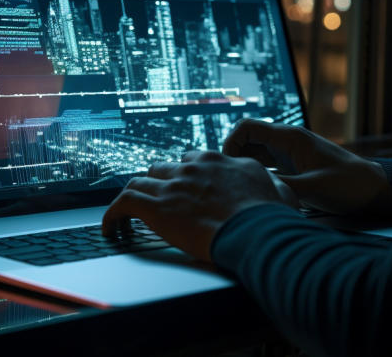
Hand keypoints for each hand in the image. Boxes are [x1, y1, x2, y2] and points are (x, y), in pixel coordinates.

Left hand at [101, 150, 292, 261]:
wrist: (256, 230)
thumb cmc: (271, 217)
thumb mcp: (281, 193)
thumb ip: (274, 186)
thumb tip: (279, 189)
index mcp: (220, 161)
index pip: (193, 160)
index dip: (187, 174)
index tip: (185, 186)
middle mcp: (194, 167)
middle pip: (165, 167)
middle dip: (160, 182)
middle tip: (158, 199)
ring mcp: (173, 184)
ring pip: (142, 181)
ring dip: (136, 194)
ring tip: (131, 210)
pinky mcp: (156, 205)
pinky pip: (123, 202)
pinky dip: (113, 214)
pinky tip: (110, 227)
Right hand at [223, 119, 391, 216]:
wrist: (375, 189)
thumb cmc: (349, 185)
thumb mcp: (311, 188)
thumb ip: (279, 186)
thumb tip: (249, 189)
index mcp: (290, 138)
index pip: (246, 128)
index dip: (230, 144)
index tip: (227, 167)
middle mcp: (287, 141)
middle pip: (246, 139)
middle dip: (232, 156)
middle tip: (228, 180)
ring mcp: (289, 153)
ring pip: (254, 153)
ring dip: (243, 166)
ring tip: (236, 187)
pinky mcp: (293, 166)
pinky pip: (265, 165)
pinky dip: (255, 174)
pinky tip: (254, 190)